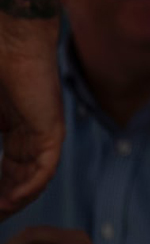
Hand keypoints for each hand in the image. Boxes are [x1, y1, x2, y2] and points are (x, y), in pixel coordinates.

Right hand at [0, 18, 64, 220]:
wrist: (11, 42)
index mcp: (14, 130)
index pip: (6, 172)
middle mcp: (31, 135)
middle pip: (20, 179)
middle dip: (4, 202)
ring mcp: (43, 132)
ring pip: (35, 178)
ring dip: (16, 200)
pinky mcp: (51, 128)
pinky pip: (46, 166)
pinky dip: (31, 185)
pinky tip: (13, 199)